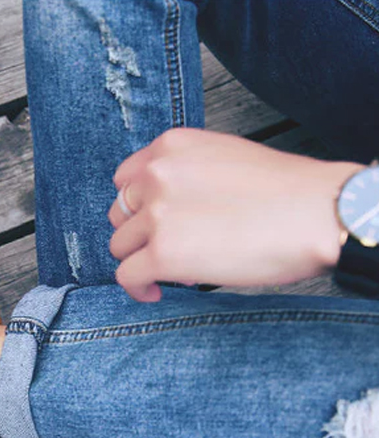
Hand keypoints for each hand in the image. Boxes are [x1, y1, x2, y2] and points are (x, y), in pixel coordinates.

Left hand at [108, 128, 360, 300]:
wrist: (319, 213)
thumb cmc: (284, 191)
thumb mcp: (224, 158)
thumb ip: (185, 176)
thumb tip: (161, 217)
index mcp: (172, 146)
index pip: (125, 179)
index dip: (138, 206)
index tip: (155, 222)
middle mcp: (157, 175)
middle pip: (119, 215)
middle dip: (139, 234)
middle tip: (171, 247)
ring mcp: (158, 215)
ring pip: (119, 246)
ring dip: (141, 260)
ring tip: (174, 269)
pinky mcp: (163, 254)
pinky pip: (126, 276)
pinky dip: (137, 288)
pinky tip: (155, 291)